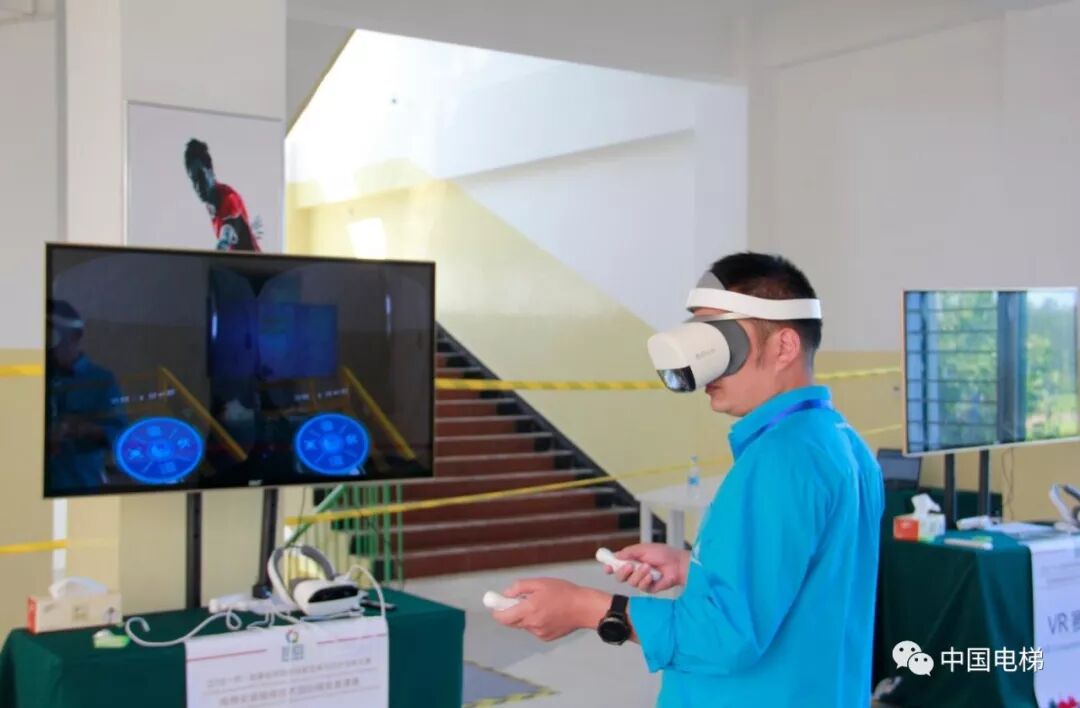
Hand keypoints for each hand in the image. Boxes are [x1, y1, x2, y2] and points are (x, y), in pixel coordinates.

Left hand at [490, 578, 609, 641]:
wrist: (584, 608)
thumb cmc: (563, 592)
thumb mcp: (540, 583)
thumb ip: (520, 588)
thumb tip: (506, 594)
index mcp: (529, 610)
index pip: (503, 617)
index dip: (497, 611)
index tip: (496, 604)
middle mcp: (532, 624)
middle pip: (512, 622)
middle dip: (511, 612)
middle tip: (520, 601)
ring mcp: (539, 633)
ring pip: (524, 625)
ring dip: (526, 616)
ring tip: (542, 605)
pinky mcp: (546, 638)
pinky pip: (534, 629)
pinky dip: (536, 622)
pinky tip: (549, 614)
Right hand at [605, 543, 688, 592]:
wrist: (677, 564)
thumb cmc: (663, 554)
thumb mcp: (644, 548)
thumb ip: (629, 552)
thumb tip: (616, 555)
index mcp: (631, 560)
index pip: (616, 565)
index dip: (610, 567)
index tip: (607, 567)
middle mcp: (634, 571)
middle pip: (619, 576)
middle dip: (622, 571)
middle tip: (629, 565)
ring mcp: (641, 580)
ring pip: (630, 582)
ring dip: (638, 574)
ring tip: (648, 567)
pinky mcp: (648, 588)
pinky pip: (641, 587)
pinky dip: (645, 580)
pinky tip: (652, 576)